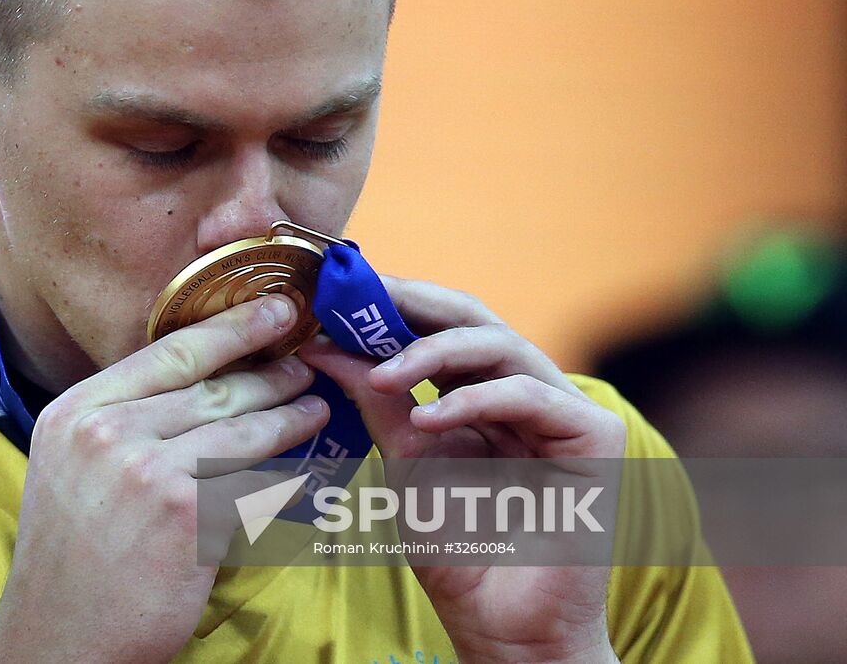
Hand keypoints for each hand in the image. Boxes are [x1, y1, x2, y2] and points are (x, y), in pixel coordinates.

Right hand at [0, 295, 330, 663]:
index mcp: (76, 410)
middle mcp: (106, 432)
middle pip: (211, 388)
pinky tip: (304, 473)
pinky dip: (283, 478)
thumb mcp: (68, 466)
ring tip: (315, 409)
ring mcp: (147, 472)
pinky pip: (251, 485)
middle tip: (306, 362)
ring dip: (289, 418)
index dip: (230, 328)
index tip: (273, 310)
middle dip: (269, 372)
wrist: (58, 640)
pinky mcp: (186, 517)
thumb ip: (118, 421)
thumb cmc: (70, 558)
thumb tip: (194, 384)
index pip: (168, 353)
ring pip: (241, 432)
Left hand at [297, 276, 625, 663]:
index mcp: (480, 394)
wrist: (504, 628)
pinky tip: (429, 418)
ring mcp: (562, 411)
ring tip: (383, 373)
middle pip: (474, 318)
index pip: (441, 326)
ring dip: (434, 351)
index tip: (337, 290)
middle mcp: (523, 392)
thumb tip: (323, 346)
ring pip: (501, 344)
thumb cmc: (459, 551)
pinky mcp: (595, 437)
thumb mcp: (403, 461)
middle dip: (413, 304)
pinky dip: (475, 400)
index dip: (394, 303)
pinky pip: (530, 395)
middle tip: (359, 302)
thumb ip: (377, 401)